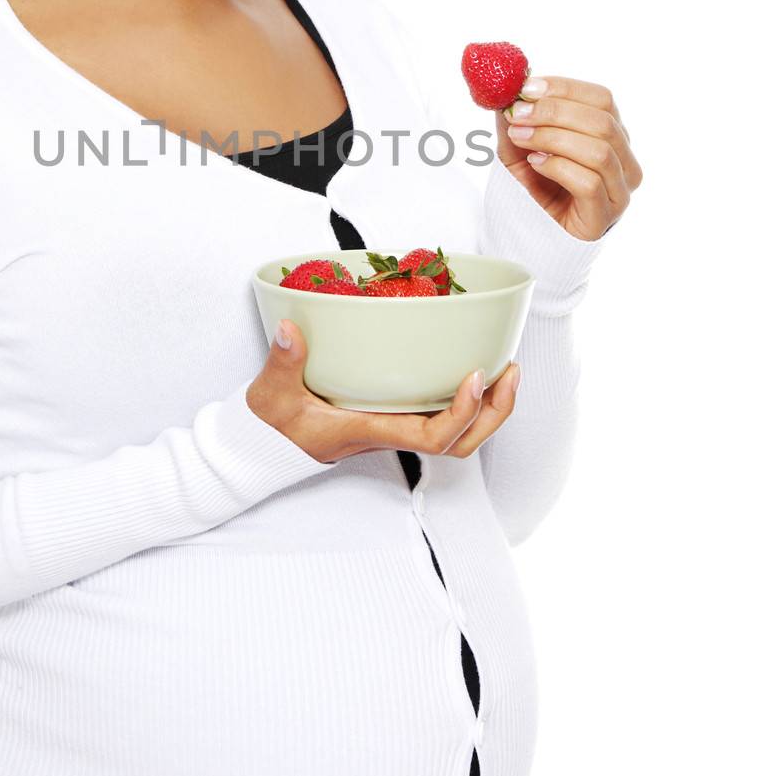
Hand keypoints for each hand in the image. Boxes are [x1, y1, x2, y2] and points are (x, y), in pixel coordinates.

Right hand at [246, 319, 519, 464]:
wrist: (265, 446)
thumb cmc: (272, 425)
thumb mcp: (272, 394)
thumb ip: (282, 362)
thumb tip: (290, 330)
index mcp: (372, 430)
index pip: (433, 439)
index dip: (463, 413)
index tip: (474, 376)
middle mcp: (392, 432)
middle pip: (462, 443)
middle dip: (494, 412)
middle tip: (510, 369)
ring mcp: (395, 425)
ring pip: (459, 434)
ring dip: (489, 407)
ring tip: (505, 368)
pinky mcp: (392, 414)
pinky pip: (441, 414)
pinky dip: (467, 397)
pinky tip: (470, 367)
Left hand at [495, 75, 643, 240]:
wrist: (531, 234)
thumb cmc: (534, 186)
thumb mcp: (518, 146)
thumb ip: (516, 118)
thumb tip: (507, 90)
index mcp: (612, 134)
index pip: (602, 99)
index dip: (566, 88)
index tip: (527, 87)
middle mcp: (625, 160)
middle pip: (603, 122)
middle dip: (555, 112)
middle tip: (519, 113)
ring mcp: (620, 190)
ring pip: (600, 151)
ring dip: (553, 138)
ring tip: (520, 138)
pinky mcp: (605, 216)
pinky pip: (590, 183)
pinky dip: (559, 167)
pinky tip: (535, 164)